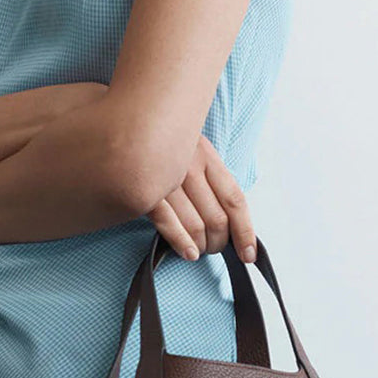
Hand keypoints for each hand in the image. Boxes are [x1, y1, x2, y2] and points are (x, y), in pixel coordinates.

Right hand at [147, 134, 257, 263]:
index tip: (249, 254)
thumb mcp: (194, 150)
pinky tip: (189, 253)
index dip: (245, 232)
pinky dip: (181, 243)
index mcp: (207, 157)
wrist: (129, 124)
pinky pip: (168, 223)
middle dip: (220, 242)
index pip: (235, 200)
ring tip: (200, 249)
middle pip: (217, 218)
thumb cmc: (164, 143)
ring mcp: (167, 179)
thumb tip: (230, 220)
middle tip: (216, 247)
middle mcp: (190, 167)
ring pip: (195, 225)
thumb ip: (211, 178)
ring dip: (202, 245)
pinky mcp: (145, 190)